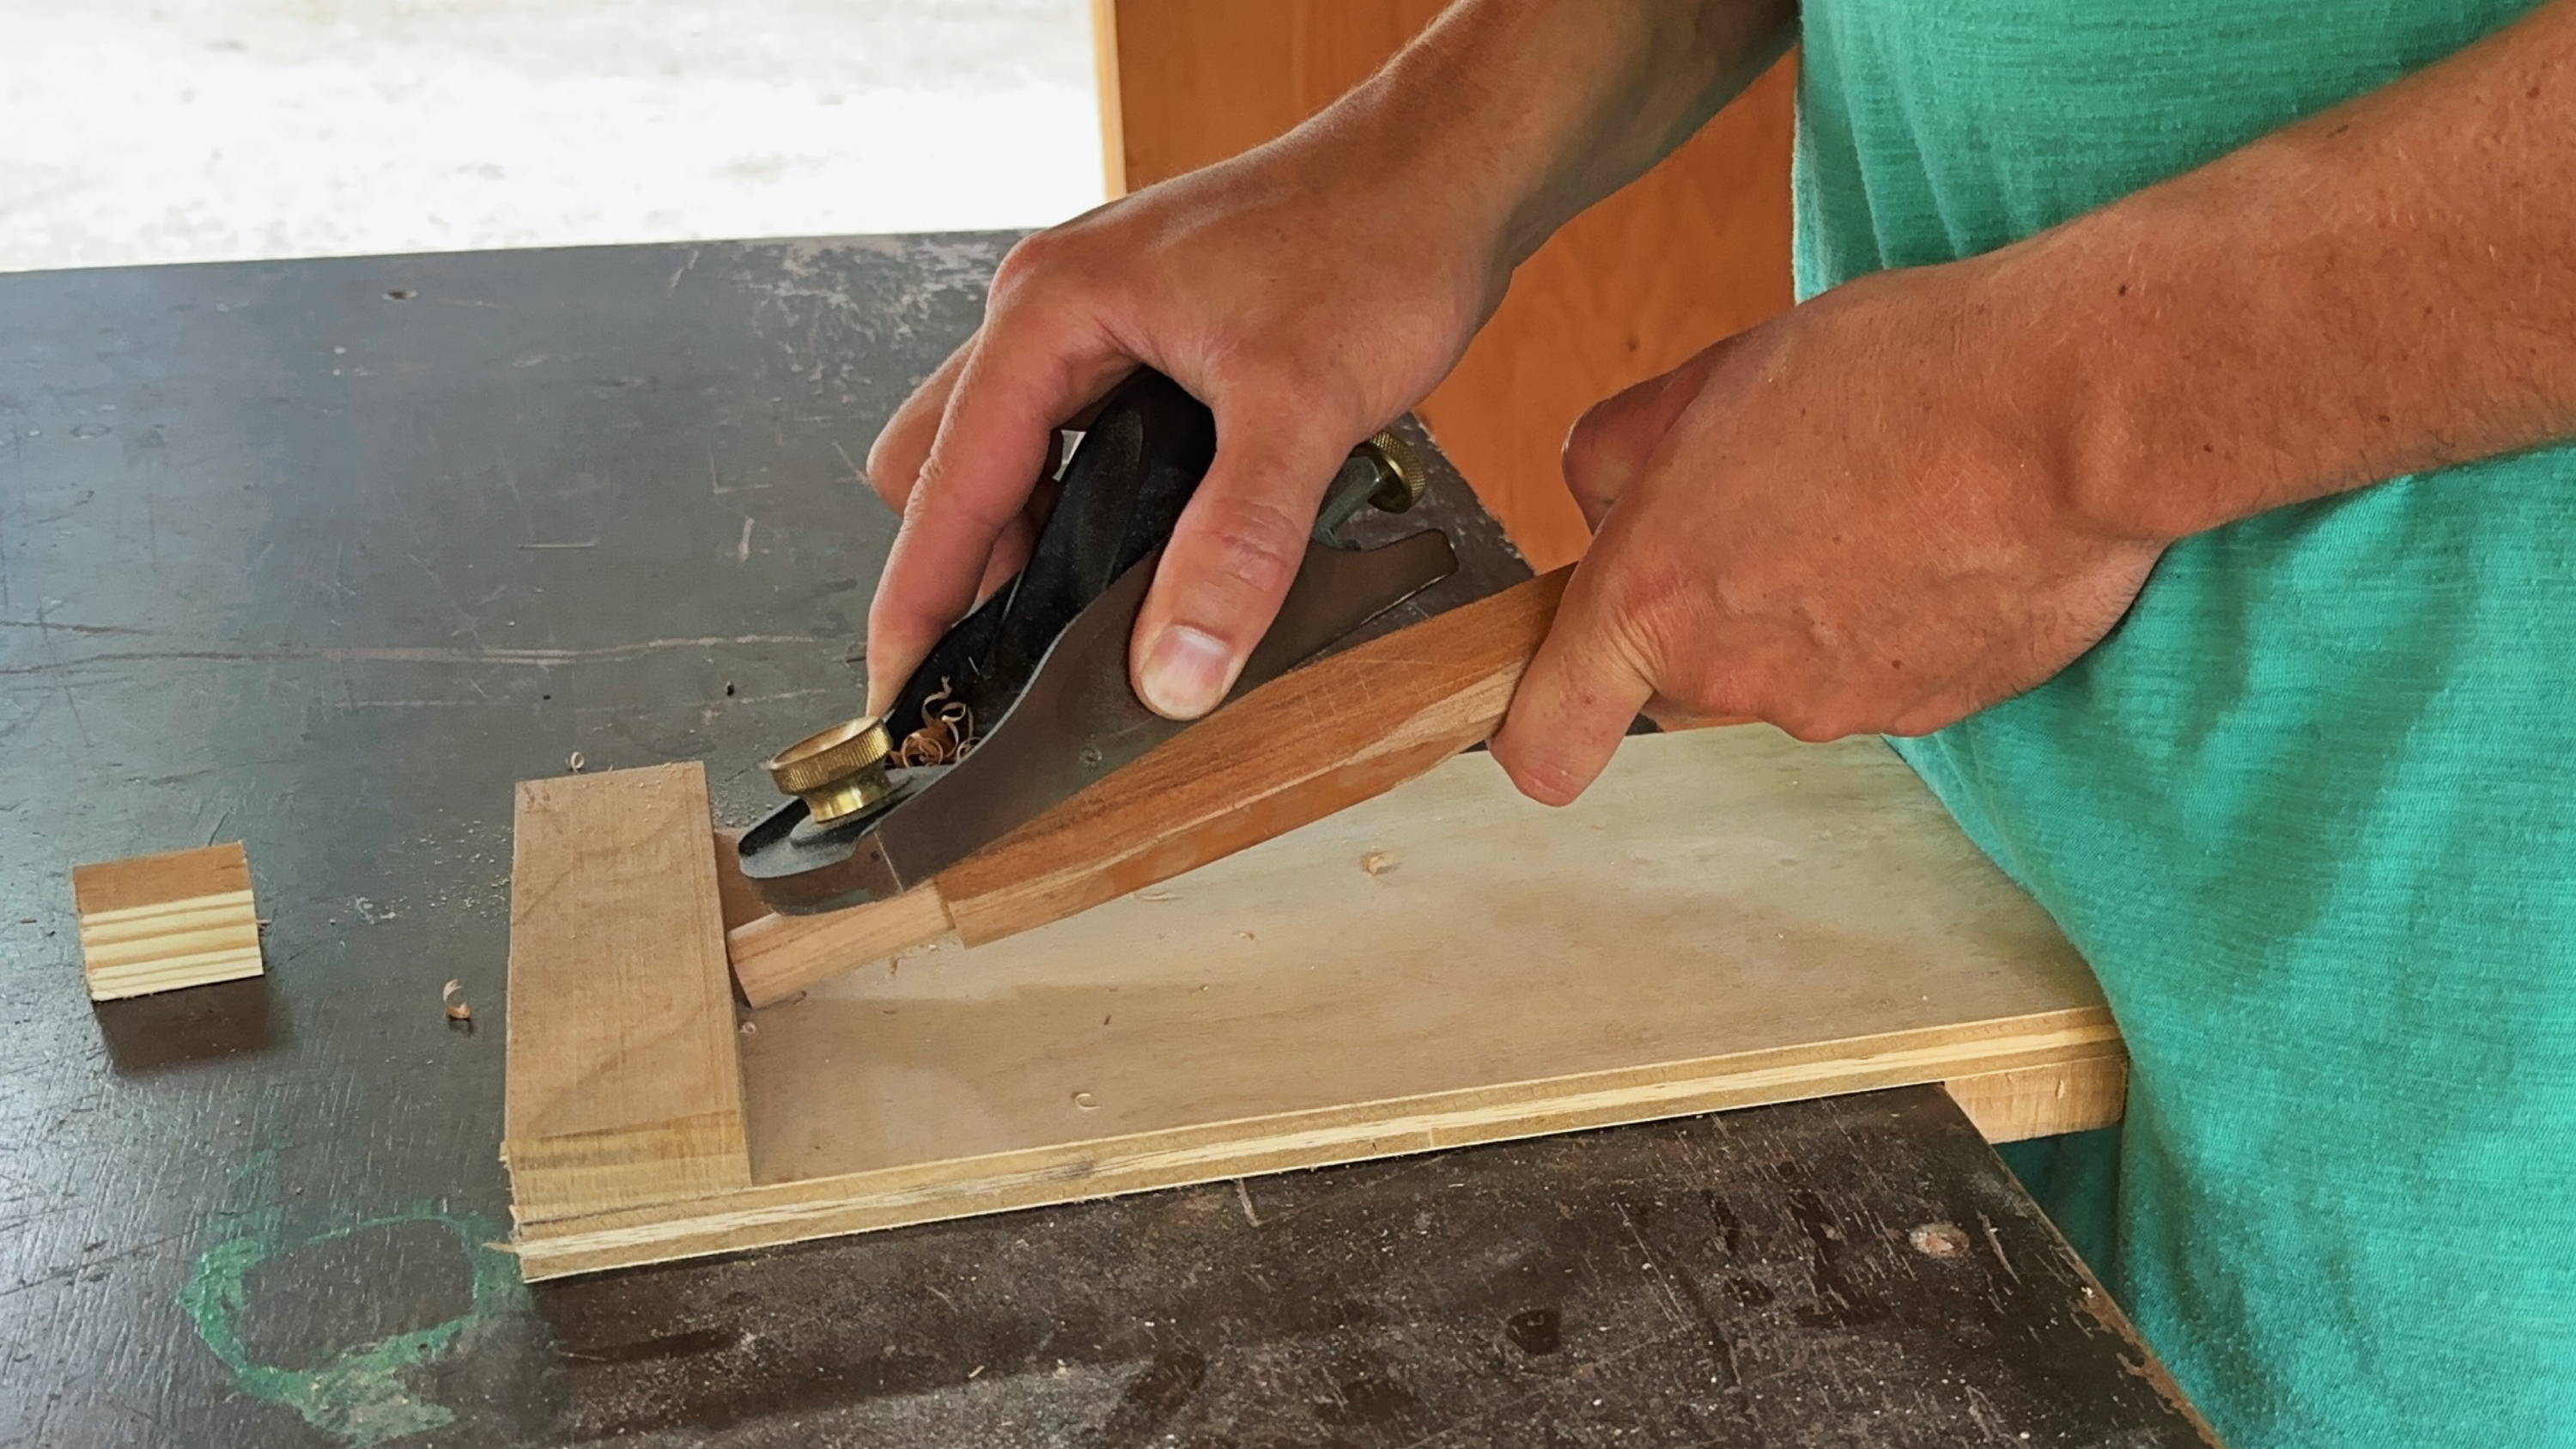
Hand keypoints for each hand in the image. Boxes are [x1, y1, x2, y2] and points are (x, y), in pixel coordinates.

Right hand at [863, 139, 1511, 719]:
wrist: (1447, 170)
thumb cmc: (1376, 240)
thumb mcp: (1303, 410)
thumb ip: (1235, 548)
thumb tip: (1171, 675)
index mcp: (1050, 310)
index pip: (944, 483)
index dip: (919, 603)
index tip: (900, 700)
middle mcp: (1053, 310)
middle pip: (946, 468)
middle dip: (969, 569)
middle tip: (1015, 668)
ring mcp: (1097, 323)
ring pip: (1010, 455)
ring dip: (1035, 540)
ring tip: (1089, 629)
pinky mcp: (1147, 340)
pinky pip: (1073, 440)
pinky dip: (1089, 509)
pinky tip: (1153, 558)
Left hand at [1489, 261, 2169, 804]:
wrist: (2068, 411)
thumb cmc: (1891, 375)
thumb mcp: (1709, 377)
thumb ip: (1621, 452)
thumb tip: (1598, 496)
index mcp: (1651, 598)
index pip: (1546, 739)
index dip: (1539, 728)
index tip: (1550, 705)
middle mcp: (1734, 676)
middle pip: (1686, 676)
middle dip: (1711, 609)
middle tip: (1776, 504)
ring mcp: (1837, 707)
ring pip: (1790, 671)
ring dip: (1814, 607)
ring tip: (1878, 500)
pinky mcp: (1932, 712)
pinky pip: (1885, 674)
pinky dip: (1900, 620)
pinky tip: (1941, 535)